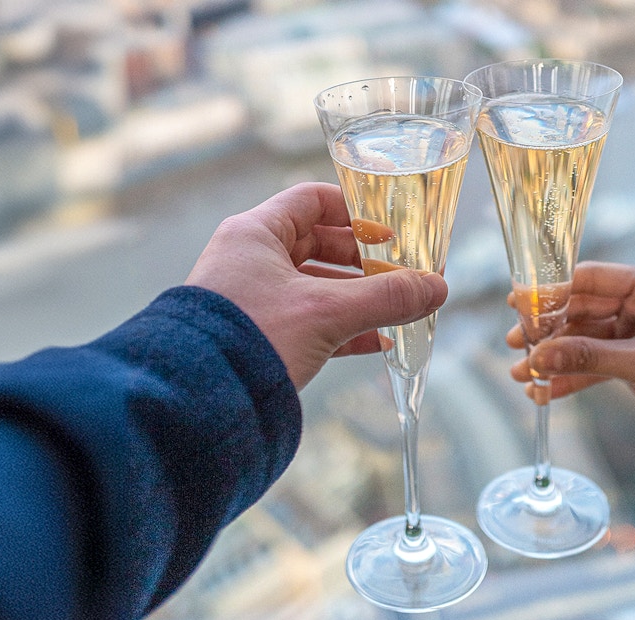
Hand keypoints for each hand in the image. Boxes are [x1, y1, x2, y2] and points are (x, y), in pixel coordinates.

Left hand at [186, 182, 446, 390]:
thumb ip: (387, 297)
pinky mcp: (257, 337)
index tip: (389, 233)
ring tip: (396, 311)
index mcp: (256, 234)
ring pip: (316, 288)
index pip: (311, 201)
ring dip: (358, 299)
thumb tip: (438, 288)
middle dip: (364, 263)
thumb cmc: (253, 339)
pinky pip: (308, 323)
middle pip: (318, 246)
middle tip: (401, 276)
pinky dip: (343, 329)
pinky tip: (377, 343)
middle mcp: (249, 261)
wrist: (196, 403)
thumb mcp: (328, 312)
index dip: (355, 212)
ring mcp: (251, 300)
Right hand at [508, 262, 634, 464]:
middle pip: (579, 309)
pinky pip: (589, 363)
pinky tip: (542, 392)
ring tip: (521, 374)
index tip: (519, 303)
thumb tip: (540, 356)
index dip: (553, 291)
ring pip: (579, 339)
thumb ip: (591, 358)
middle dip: (546, 330)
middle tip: (516, 344)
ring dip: (551, 357)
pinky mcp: (628, 361)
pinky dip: (566, 377)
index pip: (591, 279)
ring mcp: (632, 333)